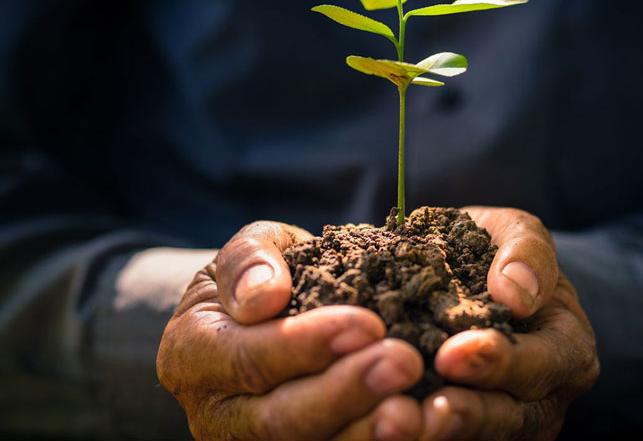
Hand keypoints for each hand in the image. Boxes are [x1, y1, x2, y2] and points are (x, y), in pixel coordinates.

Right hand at [156, 221, 424, 439]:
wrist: (272, 313)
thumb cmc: (264, 275)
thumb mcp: (251, 249)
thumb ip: (248, 260)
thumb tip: (263, 297)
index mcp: (191, 354)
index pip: (246, 359)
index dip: (305, 346)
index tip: (367, 324)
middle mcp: (216, 414)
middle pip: (278, 422)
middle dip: (345, 393)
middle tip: (404, 362)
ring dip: (365, 434)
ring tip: (417, 409)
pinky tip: (423, 425)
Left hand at [420, 207, 598, 439]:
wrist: (467, 272)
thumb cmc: (496, 251)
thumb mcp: (517, 231)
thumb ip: (526, 250)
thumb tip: (514, 292)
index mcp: (567, 349)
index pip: (542, 365)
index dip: (500, 363)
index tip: (454, 354)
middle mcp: (544, 398)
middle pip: (511, 417)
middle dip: (468, 413)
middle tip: (426, 406)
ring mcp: (508, 422)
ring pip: (478, 436)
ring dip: (439, 432)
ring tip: (402, 422)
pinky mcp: (468, 431)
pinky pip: (443, 436)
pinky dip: (417, 433)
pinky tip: (384, 423)